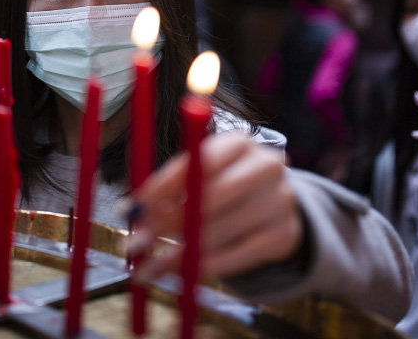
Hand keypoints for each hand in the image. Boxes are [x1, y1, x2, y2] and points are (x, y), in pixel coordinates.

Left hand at [125, 133, 302, 282]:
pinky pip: (238, 256)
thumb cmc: (225, 184)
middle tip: (137, 243)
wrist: (274, 204)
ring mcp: (281, 200)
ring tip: (151, 267)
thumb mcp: (201, 174)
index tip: (134, 207)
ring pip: (222, 229)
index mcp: (239, 143)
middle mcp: (266, 166)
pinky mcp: (285, 234)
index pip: (199, 160)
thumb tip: (133, 210)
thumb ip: (170, 187)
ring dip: (181, 252)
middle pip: (213, 195)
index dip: (163, 185)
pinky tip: (183, 273)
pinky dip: (206, 266)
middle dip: (168, 222)